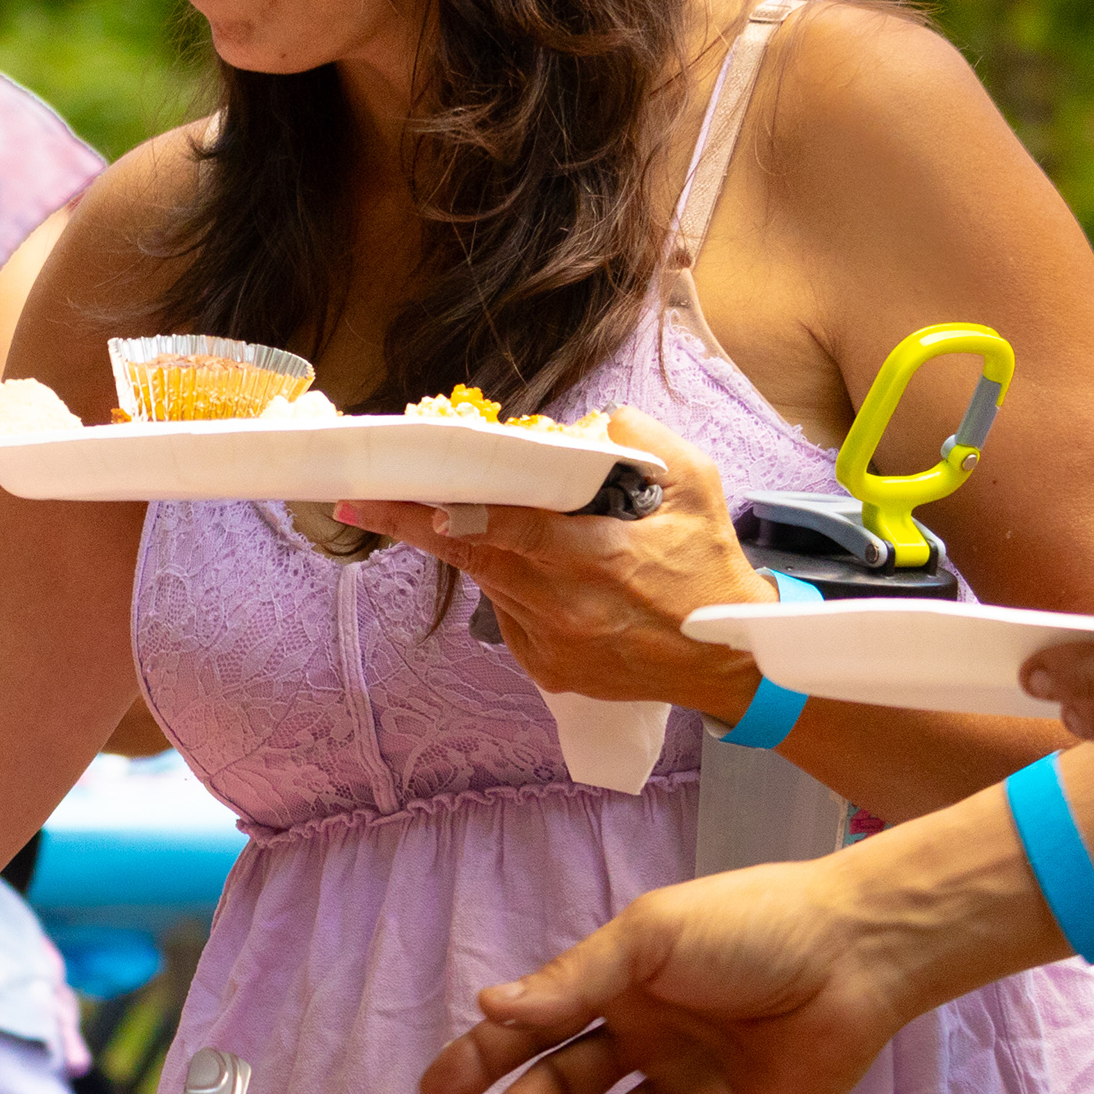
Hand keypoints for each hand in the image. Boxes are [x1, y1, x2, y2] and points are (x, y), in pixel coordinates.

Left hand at [335, 409, 768, 711]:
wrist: (727, 660)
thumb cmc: (710, 568)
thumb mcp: (697, 486)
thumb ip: (644, 441)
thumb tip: (591, 423)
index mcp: (601, 560)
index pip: (512, 531)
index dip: (457, 516)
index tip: (404, 501)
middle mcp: (567, 607)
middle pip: (478, 558)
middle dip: (421, 526)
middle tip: (366, 501)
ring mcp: (552, 644)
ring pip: (491, 584)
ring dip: (474, 550)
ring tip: (458, 520)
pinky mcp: (547, 670)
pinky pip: (509, 615)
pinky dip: (511, 586)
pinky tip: (533, 571)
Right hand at [418, 853, 928, 1093]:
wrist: (855, 955)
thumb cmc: (749, 927)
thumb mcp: (649, 939)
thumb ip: (572, 981)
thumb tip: (488, 1009)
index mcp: (616, 986)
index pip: (533, 1027)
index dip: (481, 1059)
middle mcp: (643, 1038)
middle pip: (562, 1087)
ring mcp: (685, 1086)